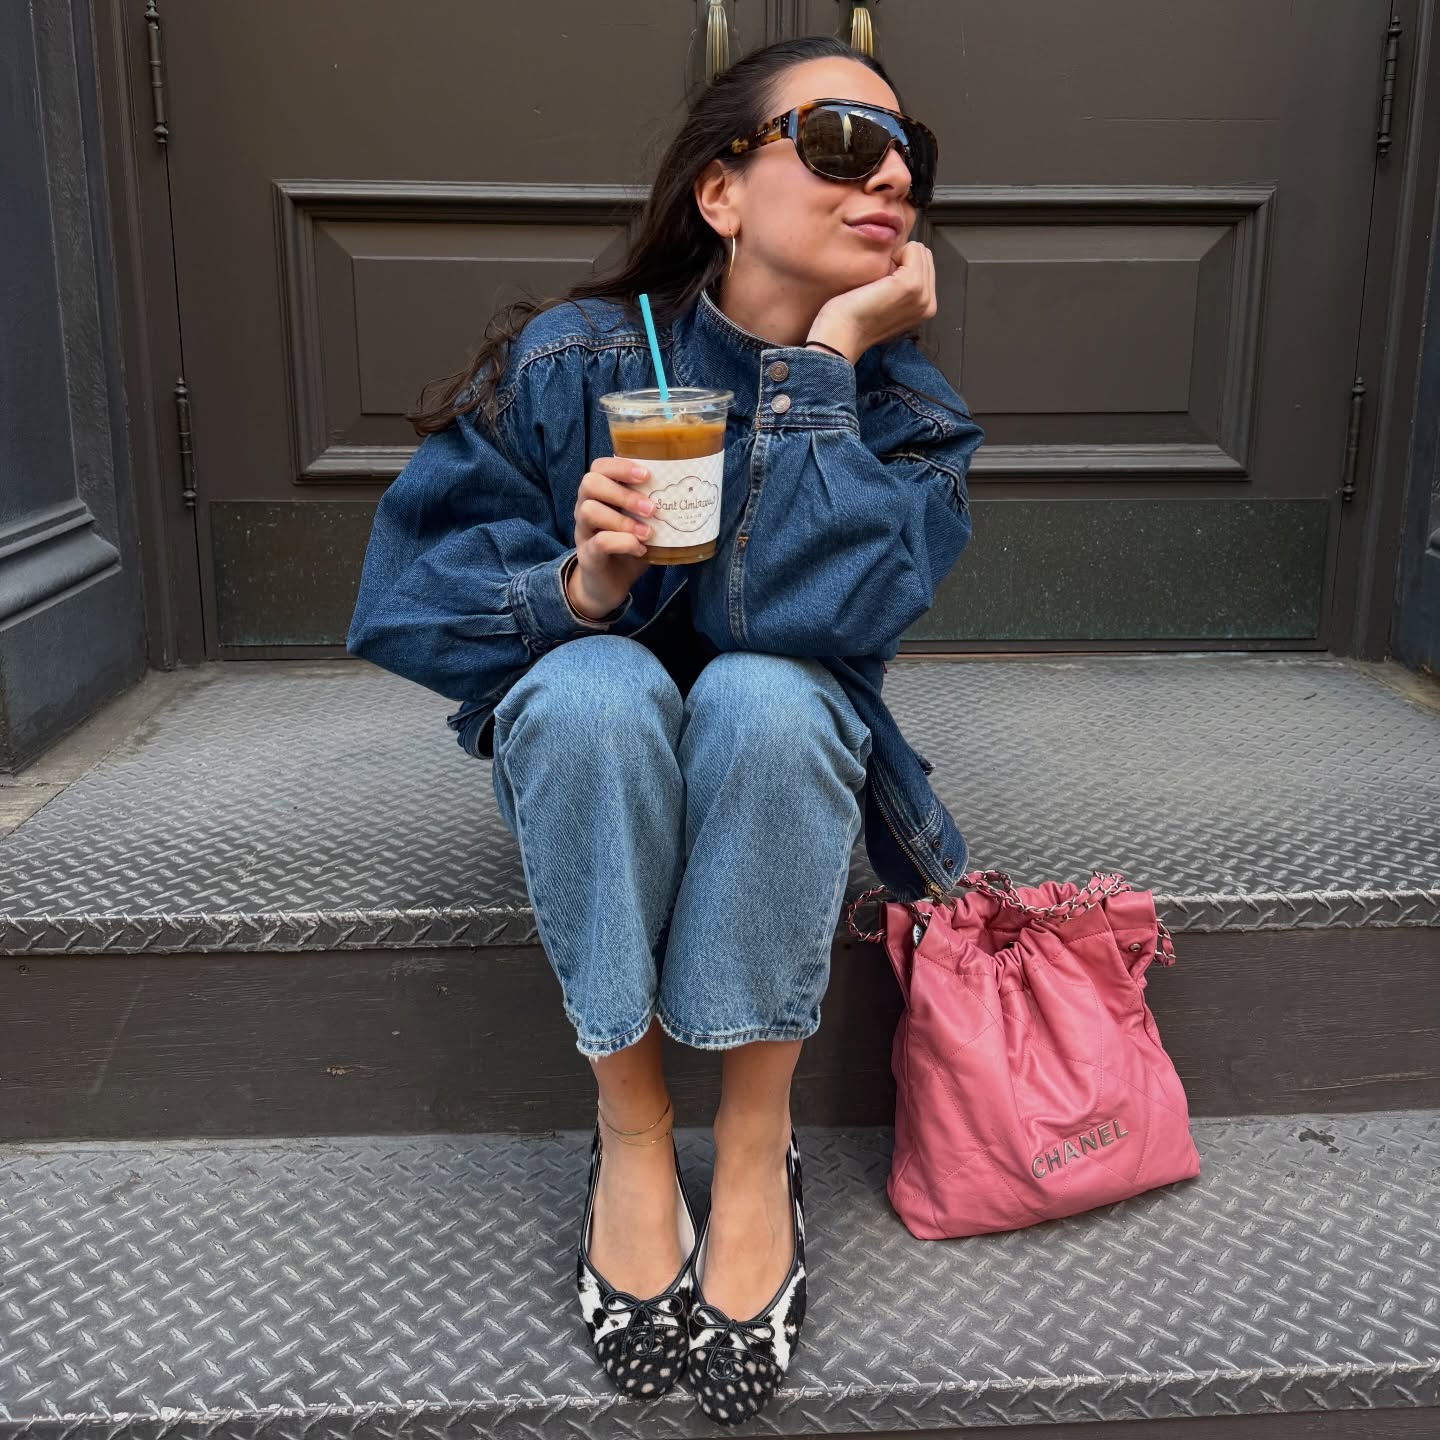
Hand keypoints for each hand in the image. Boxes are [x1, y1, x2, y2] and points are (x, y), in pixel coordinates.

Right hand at [567, 457, 654, 619]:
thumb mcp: (643, 524)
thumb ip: (655, 509)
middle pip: (590, 483)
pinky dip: (624, 543)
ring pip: (590, 511)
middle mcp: (586, 507)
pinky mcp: (587, 555)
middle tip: (651, 508)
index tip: (646, 474)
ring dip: (623, 520)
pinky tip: (640, 549)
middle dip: (623, 492)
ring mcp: (583, 531)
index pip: (600, 467)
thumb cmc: (629, 548)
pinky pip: (600, 541)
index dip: (621, 466)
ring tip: (647, 532)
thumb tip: (691, 495)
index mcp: (600, 494)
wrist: (609, 586)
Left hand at [805, 241, 936, 363]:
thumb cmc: (854, 318)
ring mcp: (923, 295)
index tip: (883, 286)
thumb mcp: (887, 302)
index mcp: (925, 309)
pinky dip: (893, 255)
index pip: (926, 265)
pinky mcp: (912, 284)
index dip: (901, 265)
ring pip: (920, 251)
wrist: (842, 333)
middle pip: (925, 256)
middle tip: (880, 284)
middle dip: (902, 260)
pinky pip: (913, 249)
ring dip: (896, 258)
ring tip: (880, 283)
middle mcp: (929, 304)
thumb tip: (901, 260)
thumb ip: (902, 285)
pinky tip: (879, 278)